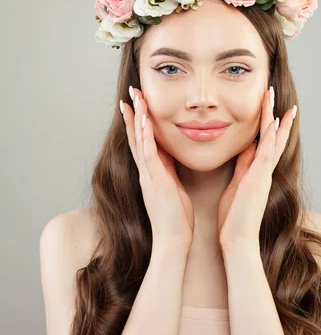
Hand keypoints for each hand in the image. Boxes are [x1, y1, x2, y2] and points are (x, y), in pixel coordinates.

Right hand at [120, 87, 193, 257]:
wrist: (173, 242)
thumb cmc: (177, 220)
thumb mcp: (174, 189)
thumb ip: (170, 173)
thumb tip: (172, 158)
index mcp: (152, 173)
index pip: (143, 142)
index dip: (139, 122)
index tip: (136, 103)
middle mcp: (146, 172)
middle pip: (136, 136)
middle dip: (133, 113)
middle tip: (130, 92)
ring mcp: (148, 176)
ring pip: (139, 140)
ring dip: (136, 117)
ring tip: (132, 97)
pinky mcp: (155, 181)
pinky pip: (148, 154)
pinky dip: (145, 136)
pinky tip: (144, 119)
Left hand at [217, 87, 295, 255]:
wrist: (237, 241)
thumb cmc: (233, 219)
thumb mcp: (236, 185)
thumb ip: (242, 168)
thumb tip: (244, 149)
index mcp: (256, 172)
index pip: (264, 142)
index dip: (267, 123)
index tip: (268, 105)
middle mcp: (264, 171)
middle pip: (272, 136)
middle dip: (273, 113)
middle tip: (274, 91)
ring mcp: (263, 175)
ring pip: (272, 139)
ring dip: (273, 116)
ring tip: (273, 95)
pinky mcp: (259, 180)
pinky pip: (267, 153)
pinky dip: (271, 136)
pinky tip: (273, 120)